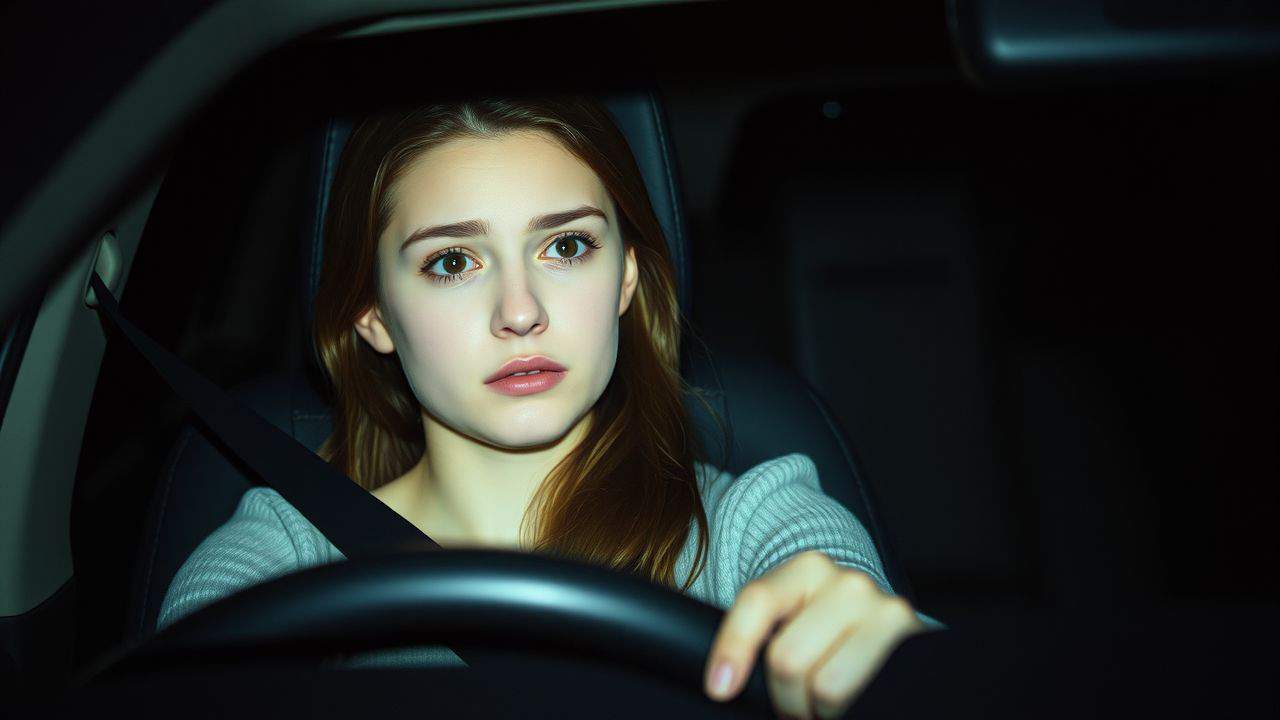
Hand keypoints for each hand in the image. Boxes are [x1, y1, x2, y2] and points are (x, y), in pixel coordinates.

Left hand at [703, 550, 924, 719]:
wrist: (889, 633)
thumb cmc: (830, 634)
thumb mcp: (796, 620)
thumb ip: (765, 635)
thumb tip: (722, 681)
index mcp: (808, 570)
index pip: (758, 601)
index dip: (733, 648)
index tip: (719, 688)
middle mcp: (848, 584)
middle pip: (786, 658)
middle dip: (785, 699)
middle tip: (795, 706)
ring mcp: (883, 612)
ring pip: (824, 687)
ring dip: (816, 712)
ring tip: (822, 708)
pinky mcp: (909, 642)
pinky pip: (857, 698)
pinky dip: (840, 714)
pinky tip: (845, 706)